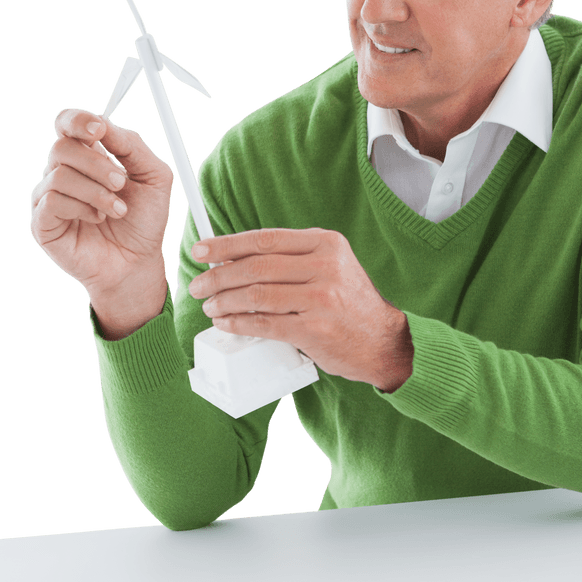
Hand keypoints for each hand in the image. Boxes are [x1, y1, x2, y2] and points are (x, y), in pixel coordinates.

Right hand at [30, 108, 172, 336]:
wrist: (138, 262)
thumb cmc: (144, 220)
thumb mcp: (154, 177)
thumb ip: (132, 146)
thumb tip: (103, 125)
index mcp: (89, 155)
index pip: (68, 124)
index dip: (79, 121)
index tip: (99, 131)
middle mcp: (65, 172)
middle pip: (63, 146)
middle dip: (97, 164)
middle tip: (122, 183)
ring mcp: (50, 196)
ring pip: (59, 175)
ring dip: (95, 191)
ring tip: (117, 210)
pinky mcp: (43, 222)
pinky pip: (51, 200)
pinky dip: (81, 208)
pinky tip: (97, 219)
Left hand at [190, 228, 412, 390]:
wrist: (383, 341)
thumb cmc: (349, 304)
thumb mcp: (329, 267)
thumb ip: (291, 260)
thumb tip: (233, 259)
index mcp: (325, 244)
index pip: (265, 239)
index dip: (227, 245)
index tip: (202, 250)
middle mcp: (325, 267)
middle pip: (256, 266)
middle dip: (218, 276)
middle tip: (199, 285)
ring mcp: (321, 299)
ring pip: (257, 295)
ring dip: (224, 302)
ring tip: (210, 307)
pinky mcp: (315, 329)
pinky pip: (265, 324)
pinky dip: (239, 324)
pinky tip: (227, 323)